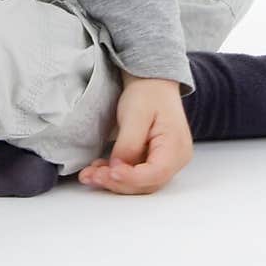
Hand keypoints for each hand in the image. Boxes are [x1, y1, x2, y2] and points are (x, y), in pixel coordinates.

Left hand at [78, 76, 192, 194]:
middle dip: (117, 182)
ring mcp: (164, 162)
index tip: (110, 172)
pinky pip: (134, 175)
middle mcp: (175, 160)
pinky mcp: (152, 161)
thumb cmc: (148, 93)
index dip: (131, 178)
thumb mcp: (136, 115)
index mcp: (176, 147)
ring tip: (89, 175)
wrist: (151, 82)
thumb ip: (128, 145)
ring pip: (138, 182)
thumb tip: (117, 169)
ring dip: (112, 181)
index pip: (155, 174)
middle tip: (92, 176)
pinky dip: (115, 175)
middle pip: (146, 183)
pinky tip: (97, 171)